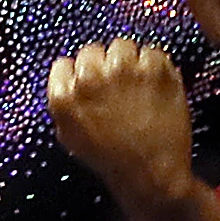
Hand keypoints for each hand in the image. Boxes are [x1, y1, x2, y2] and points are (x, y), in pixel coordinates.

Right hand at [48, 38, 196, 197]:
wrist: (151, 175)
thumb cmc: (111, 160)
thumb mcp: (71, 136)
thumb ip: (65, 103)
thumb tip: (68, 78)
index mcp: (65, 97)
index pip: (63, 64)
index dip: (78, 74)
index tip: (90, 84)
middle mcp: (91, 78)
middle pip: (92, 50)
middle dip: (103, 65)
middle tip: (116, 85)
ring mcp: (124, 71)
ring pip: (123, 45)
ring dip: (129, 61)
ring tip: (137, 84)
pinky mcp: (155, 70)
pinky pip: (153, 52)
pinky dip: (156, 66)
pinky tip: (155, 87)